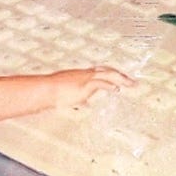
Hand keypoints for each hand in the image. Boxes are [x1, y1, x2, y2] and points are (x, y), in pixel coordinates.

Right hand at [0, 66, 135, 122]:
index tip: (119, 78)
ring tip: (131, 84)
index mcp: (80, 75)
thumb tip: (84, 104)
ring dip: (120, 79)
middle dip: (119, 75)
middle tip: (132, 81)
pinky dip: (110, 85)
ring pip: (107, 74)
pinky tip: (117, 90)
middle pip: (106, 70)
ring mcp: (84, 78)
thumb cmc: (50, 93)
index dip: (110, 74)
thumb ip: (76, 99)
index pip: (98, 72)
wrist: (44, 91)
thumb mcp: (66, 96)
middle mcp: (84, 74)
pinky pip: (101, 82)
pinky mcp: (84, 84)